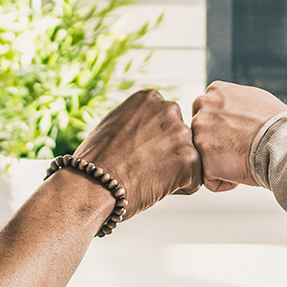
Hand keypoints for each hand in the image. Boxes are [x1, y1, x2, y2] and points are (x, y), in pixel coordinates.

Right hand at [73, 89, 202, 221]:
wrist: (91, 184)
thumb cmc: (96, 160)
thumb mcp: (115, 123)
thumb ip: (138, 120)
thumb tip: (147, 126)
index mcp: (150, 98)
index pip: (165, 120)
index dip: (153, 141)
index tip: (137, 152)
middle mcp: (169, 109)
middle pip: (180, 136)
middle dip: (168, 153)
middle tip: (144, 168)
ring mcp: (181, 134)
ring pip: (189, 157)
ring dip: (176, 170)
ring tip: (149, 179)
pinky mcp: (190, 160)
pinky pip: (195, 180)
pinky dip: (181, 188)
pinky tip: (157, 188)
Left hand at [190, 81, 286, 191]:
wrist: (284, 141)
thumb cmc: (277, 124)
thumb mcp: (254, 99)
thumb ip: (234, 103)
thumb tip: (233, 109)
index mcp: (215, 92)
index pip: (207, 113)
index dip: (222, 129)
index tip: (238, 135)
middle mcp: (203, 108)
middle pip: (202, 134)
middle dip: (218, 145)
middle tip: (242, 149)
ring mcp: (200, 133)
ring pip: (204, 156)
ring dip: (221, 163)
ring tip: (244, 160)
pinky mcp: (203, 159)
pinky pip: (208, 178)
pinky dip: (224, 181)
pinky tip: (241, 172)